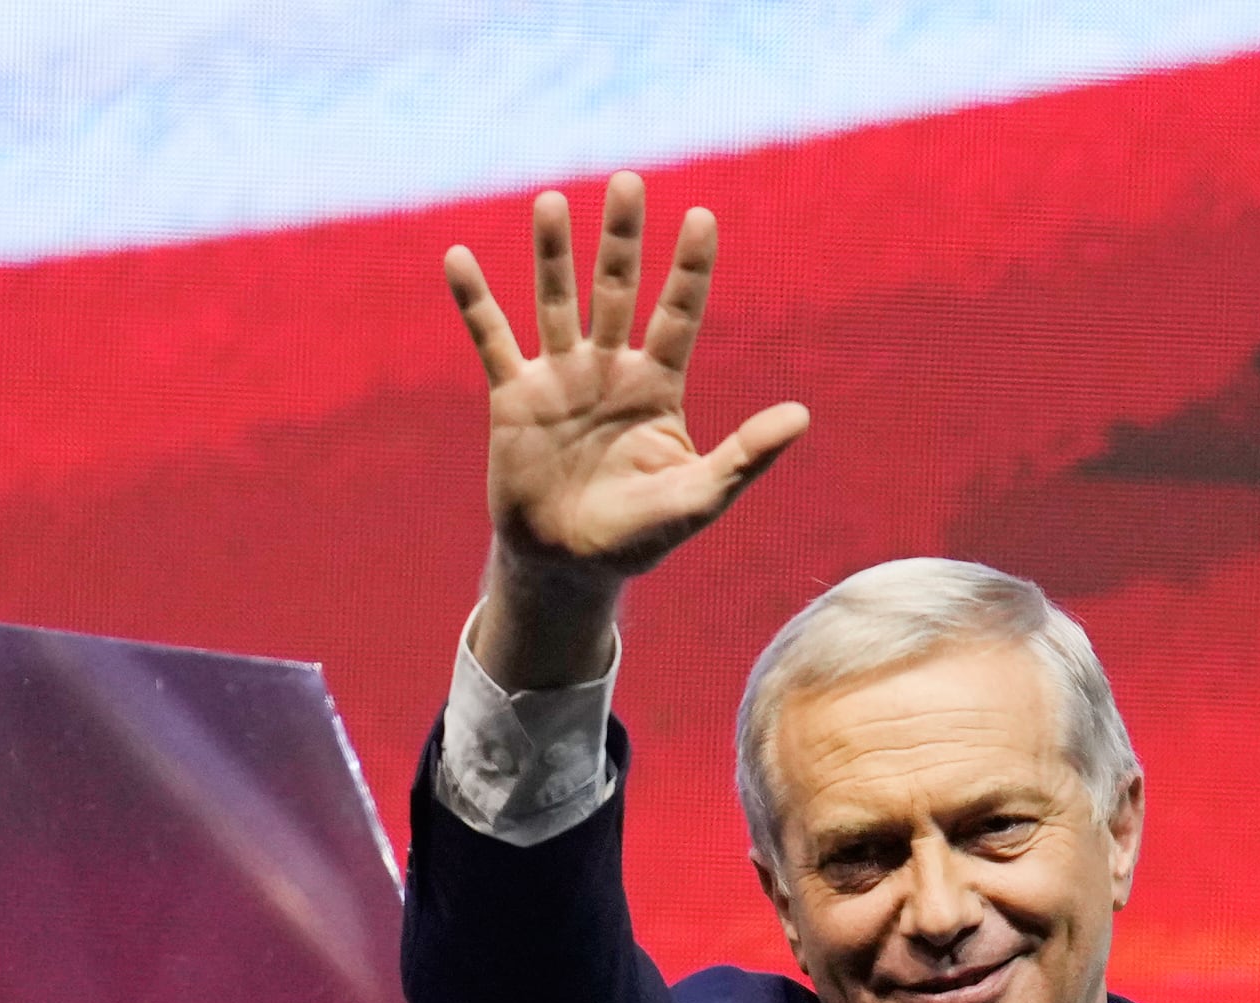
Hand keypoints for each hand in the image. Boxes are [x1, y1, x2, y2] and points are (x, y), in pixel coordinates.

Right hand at [444, 170, 808, 686]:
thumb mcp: (698, 497)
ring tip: (552, 201)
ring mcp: (559, 378)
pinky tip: (458, 258)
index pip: (679, 313)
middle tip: (629, 182)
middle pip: (617, 289)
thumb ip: (746, 456)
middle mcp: (609, 369)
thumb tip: (801, 416)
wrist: (568, 565)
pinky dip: (475, 300)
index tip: (702, 216)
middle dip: (622, 239)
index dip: (690, 268)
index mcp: (657, 387)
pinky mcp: (513, 396)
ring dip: (553, 253)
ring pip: (556, 301)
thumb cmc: (639, 534)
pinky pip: (491, 339)